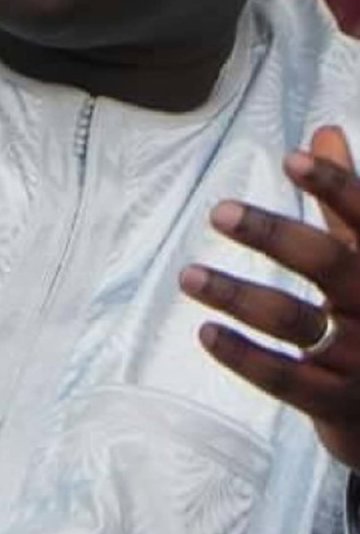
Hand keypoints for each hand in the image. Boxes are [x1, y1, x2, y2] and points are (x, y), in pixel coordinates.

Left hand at [179, 125, 359, 466]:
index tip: (293, 158)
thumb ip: (344, 204)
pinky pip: (285, 379)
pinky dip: (244, 356)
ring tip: (189, 275)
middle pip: (329, 264)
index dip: (335, 188)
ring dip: (238, 296)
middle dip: (275, 237)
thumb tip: (323, 131)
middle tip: (219, 212)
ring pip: (295, 321)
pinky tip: (206, 332)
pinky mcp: (337, 403)